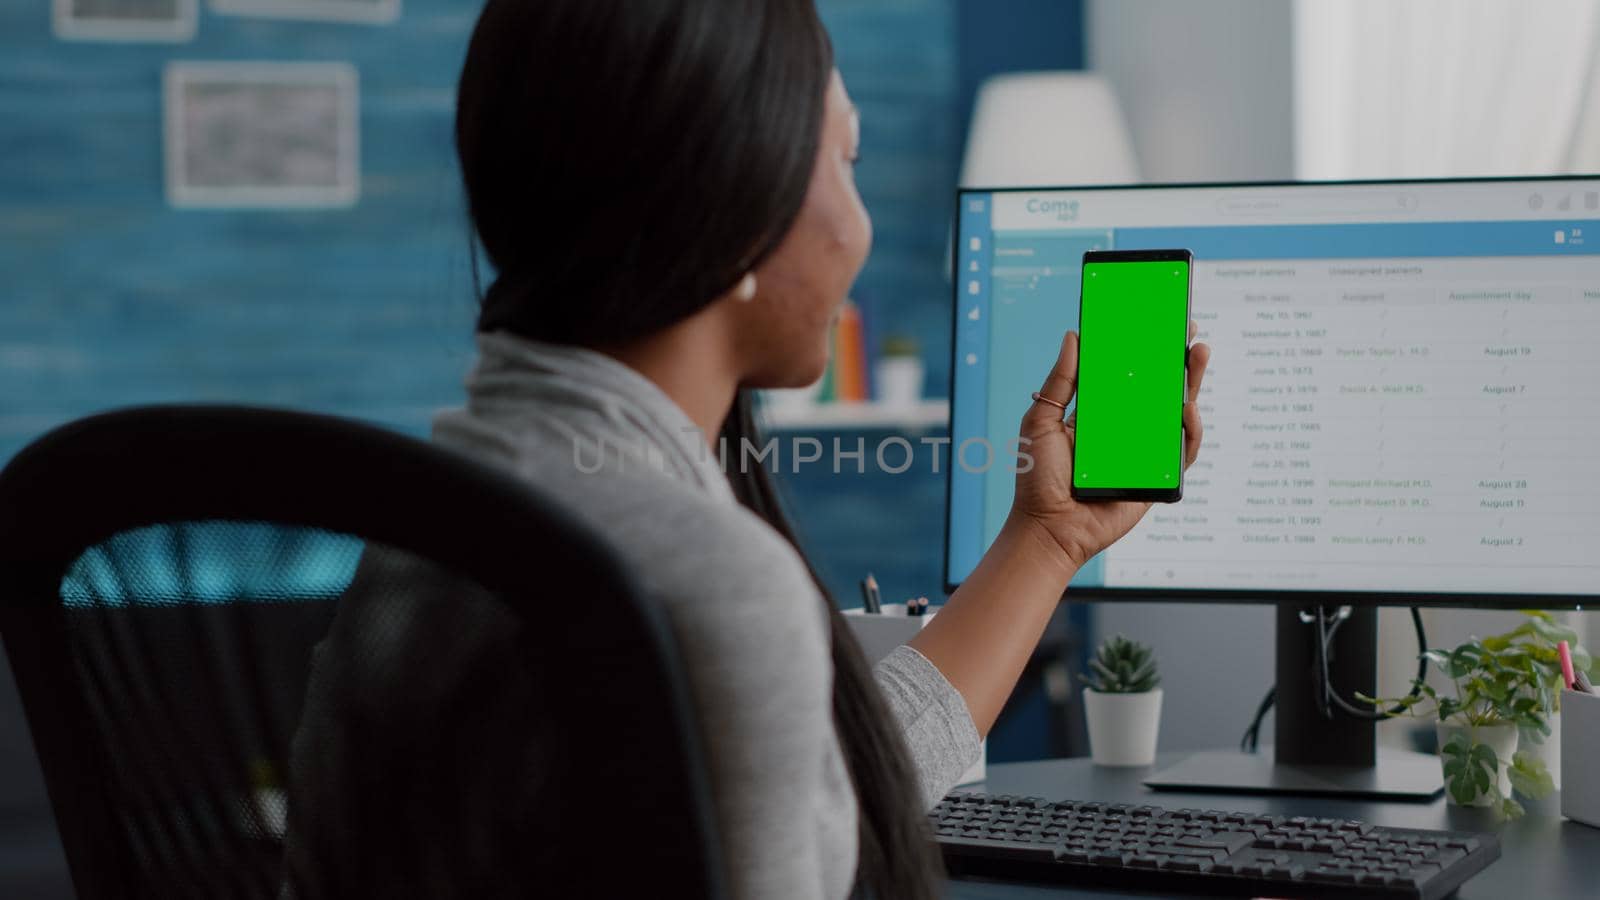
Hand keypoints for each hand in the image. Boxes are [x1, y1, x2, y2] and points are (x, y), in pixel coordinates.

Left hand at [1009, 326, 1210, 570]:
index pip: (1126, 374)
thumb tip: (1073, 335)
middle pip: (1158, 388)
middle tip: (1186, 327)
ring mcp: (1144, 452)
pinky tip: (1187, 408)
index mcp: (1099, 413)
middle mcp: (1125, 429)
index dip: (1142, 349)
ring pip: (1176, 413)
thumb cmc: (1037, 478)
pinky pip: (1182, 451)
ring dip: (1191, 382)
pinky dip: (1189, 429)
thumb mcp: (1041, 420)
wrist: (1048, 527)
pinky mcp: (1158, 477)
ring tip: (1197, 353)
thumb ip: (1060, 382)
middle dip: (1175, 357)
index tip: (1154, 318)